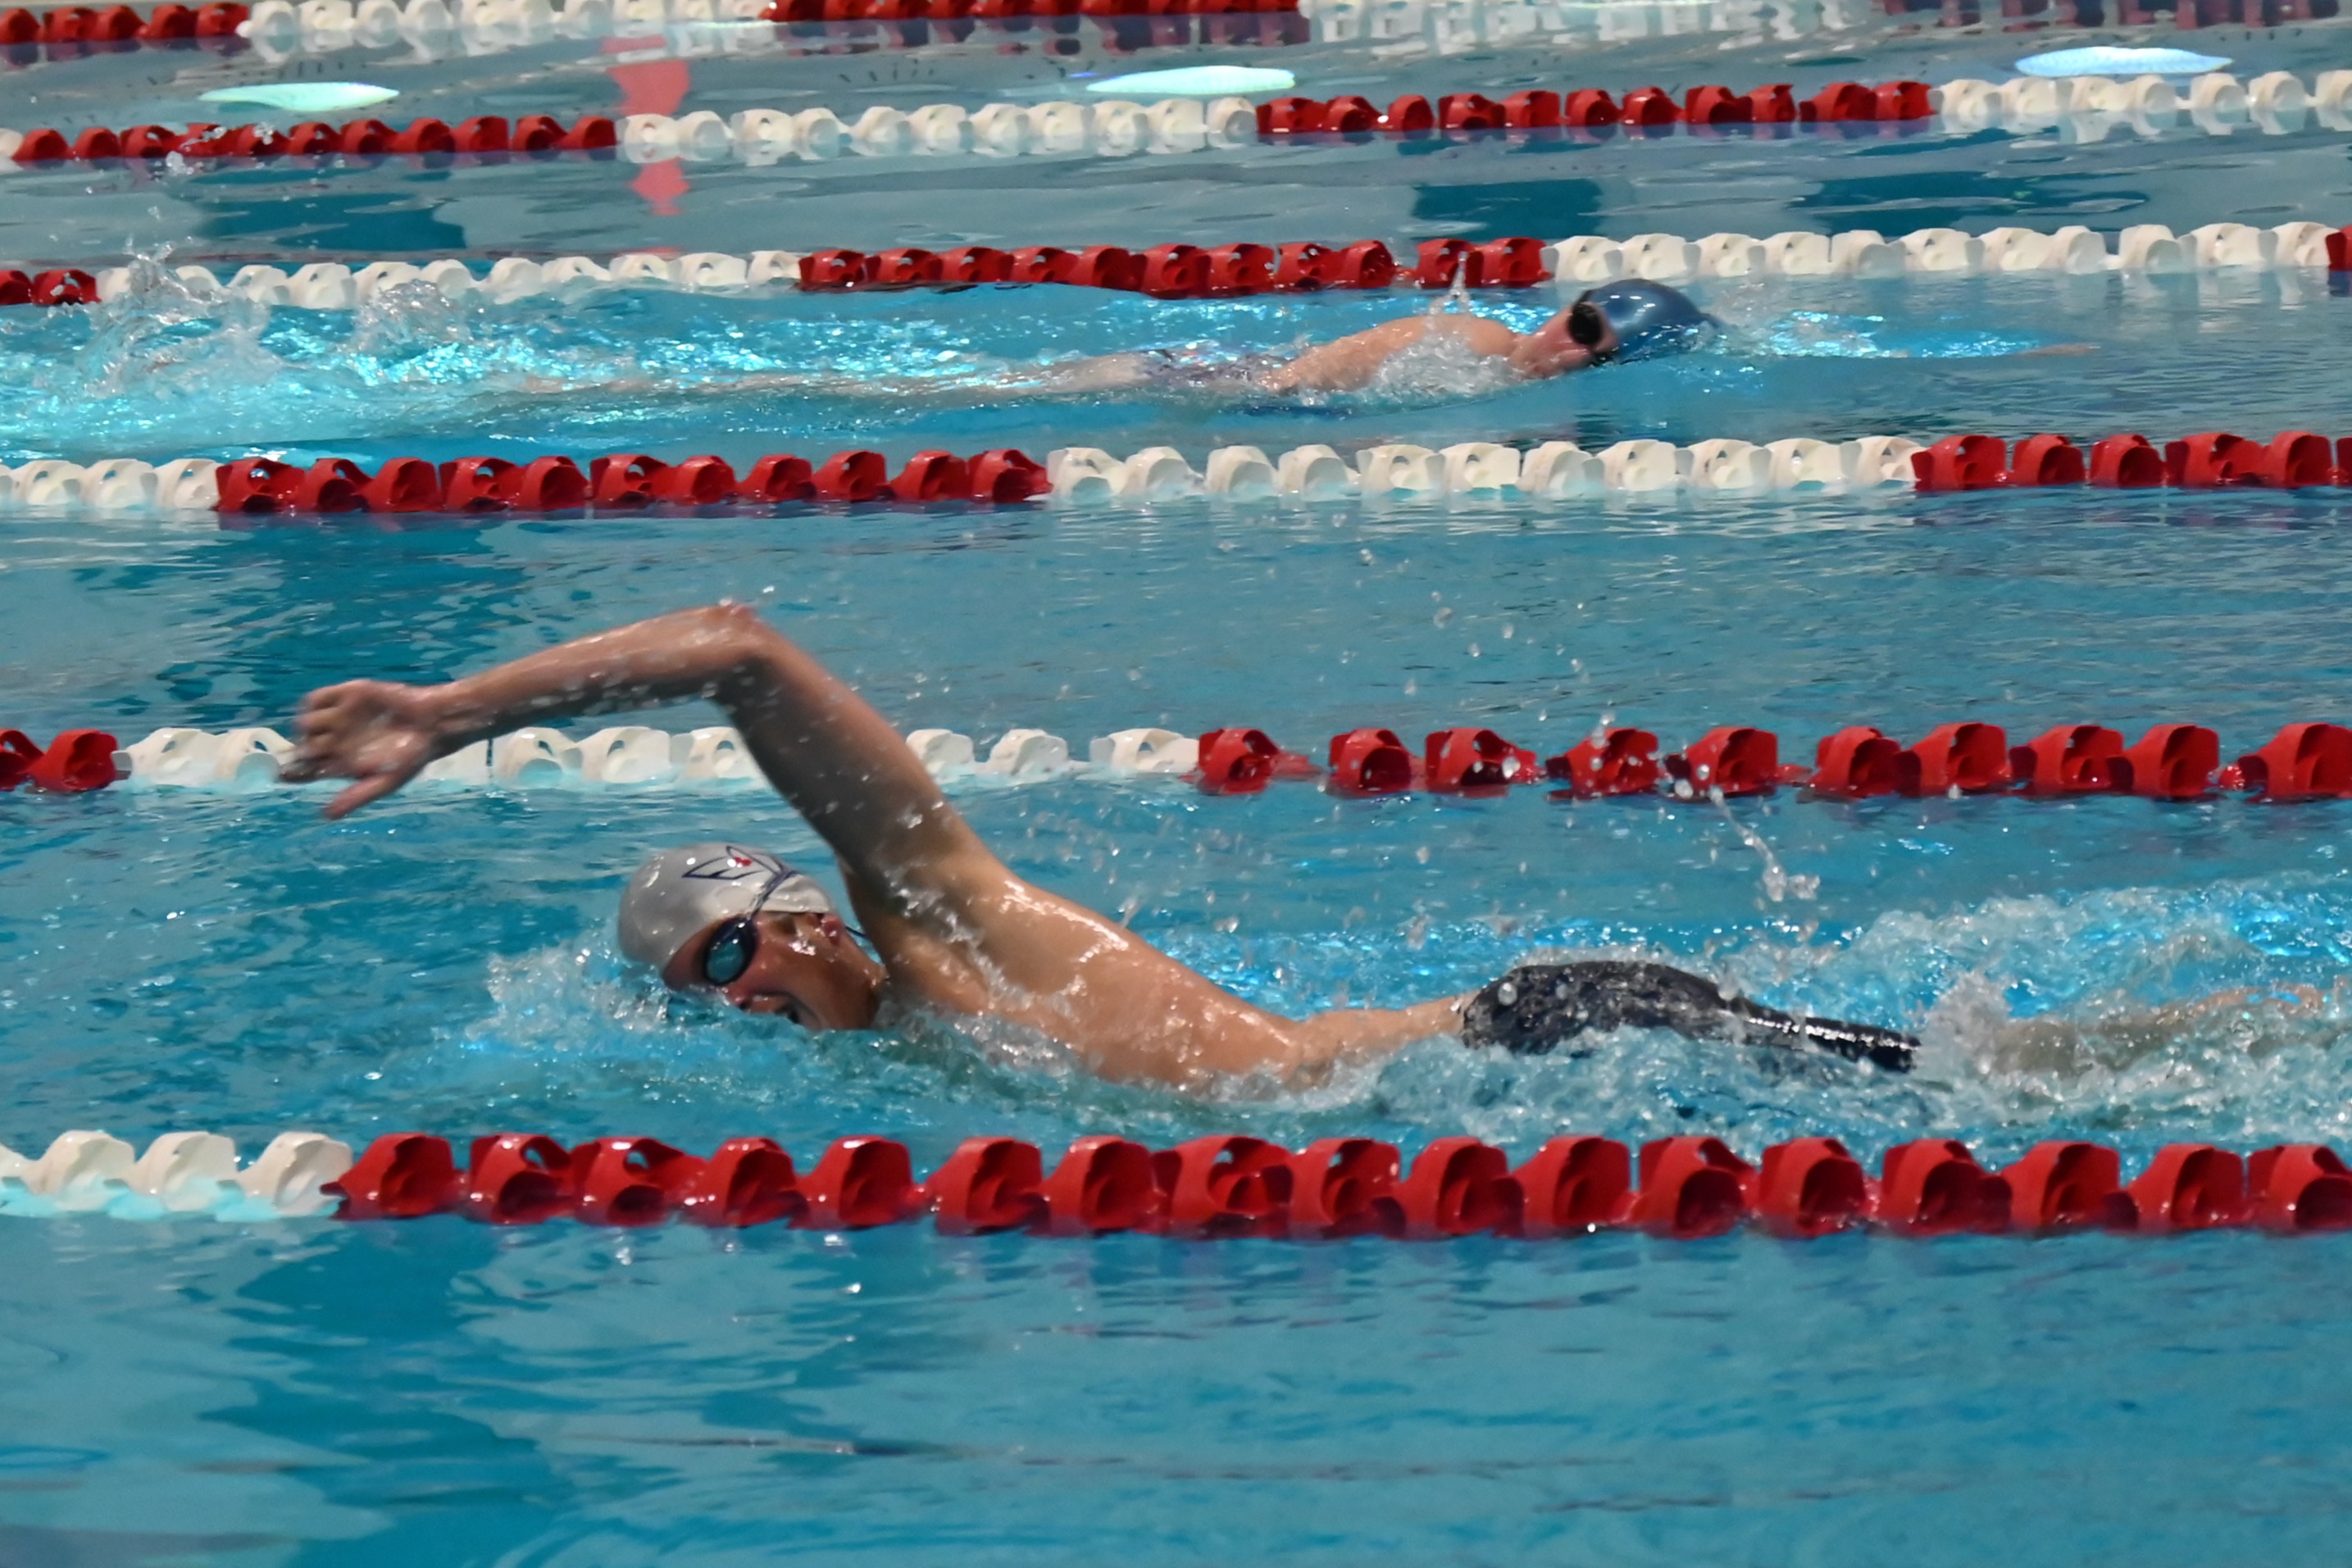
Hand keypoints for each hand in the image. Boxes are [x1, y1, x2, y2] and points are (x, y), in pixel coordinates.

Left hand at [283, 679, 449, 817]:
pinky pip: (315, 699)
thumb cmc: (411, 758)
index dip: (292, 773)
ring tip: (335, 732)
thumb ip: (356, 797)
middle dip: (304, 751)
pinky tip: (331, 712)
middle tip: (320, 752)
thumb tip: (325, 815)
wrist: (432, 724)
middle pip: (301, 747)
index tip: (285, 775)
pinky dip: (314, 705)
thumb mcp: (386, 782)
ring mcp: (337, 718)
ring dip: (312, 728)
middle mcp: (333, 742)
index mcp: (340, 764)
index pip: (305, 771)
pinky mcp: (345, 696)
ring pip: (305, 723)